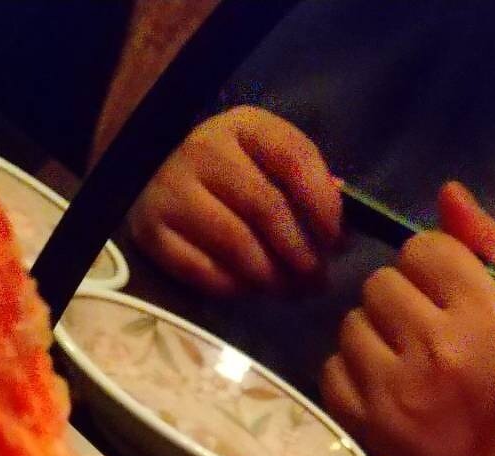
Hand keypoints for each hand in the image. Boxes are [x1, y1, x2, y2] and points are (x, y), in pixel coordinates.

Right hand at [129, 106, 341, 295]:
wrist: (153, 177)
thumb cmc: (226, 174)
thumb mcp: (264, 161)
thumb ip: (303, 184)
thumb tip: (342, 229)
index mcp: (243, 126)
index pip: (294, 159)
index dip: (323, 206)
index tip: (338, 242)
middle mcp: (204, 150)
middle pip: (266, 207)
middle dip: (300, 253)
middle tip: (317, 280)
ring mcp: (172, 190)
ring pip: (236, 244)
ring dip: (271, 277)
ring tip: (290, 291)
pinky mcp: (152, 231)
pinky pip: (203, 271)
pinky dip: (234, 288)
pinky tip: (250, 291)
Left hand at [321, 182, 494, 455]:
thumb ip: (488, 247)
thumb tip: (445, 192)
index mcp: (485, 312)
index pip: (422, 249)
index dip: (430, 267)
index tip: (444, 293)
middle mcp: (438, 346)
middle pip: (378, 283)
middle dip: (398, 299)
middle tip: (421, 332)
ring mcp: (396, 389)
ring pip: (350, 323)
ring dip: (371, 335)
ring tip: (403, 361)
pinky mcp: (366, 422)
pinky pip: (332, 367)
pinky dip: (352, 373)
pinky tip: (384, 388)